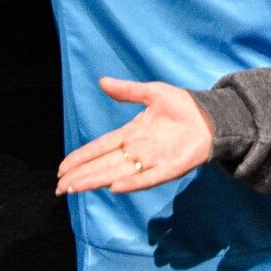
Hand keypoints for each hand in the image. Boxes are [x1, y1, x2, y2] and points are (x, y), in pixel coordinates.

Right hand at [54, 77, 213, 194]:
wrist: (210, 116)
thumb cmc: (182, 106)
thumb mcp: (152, 92)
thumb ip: (127, 91)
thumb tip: (101, 82)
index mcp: (131, 134)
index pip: (99, 148)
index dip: (81, 157)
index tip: (62, 168)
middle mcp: (137, 151)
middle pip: (102, 165)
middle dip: (81, 176)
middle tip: (59, 187)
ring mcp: (152, 161)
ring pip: (117, 173)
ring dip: (96, 181)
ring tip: (75, 188)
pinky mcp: (169, 168)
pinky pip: (147, 178)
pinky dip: (132, 183)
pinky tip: (115, 187)